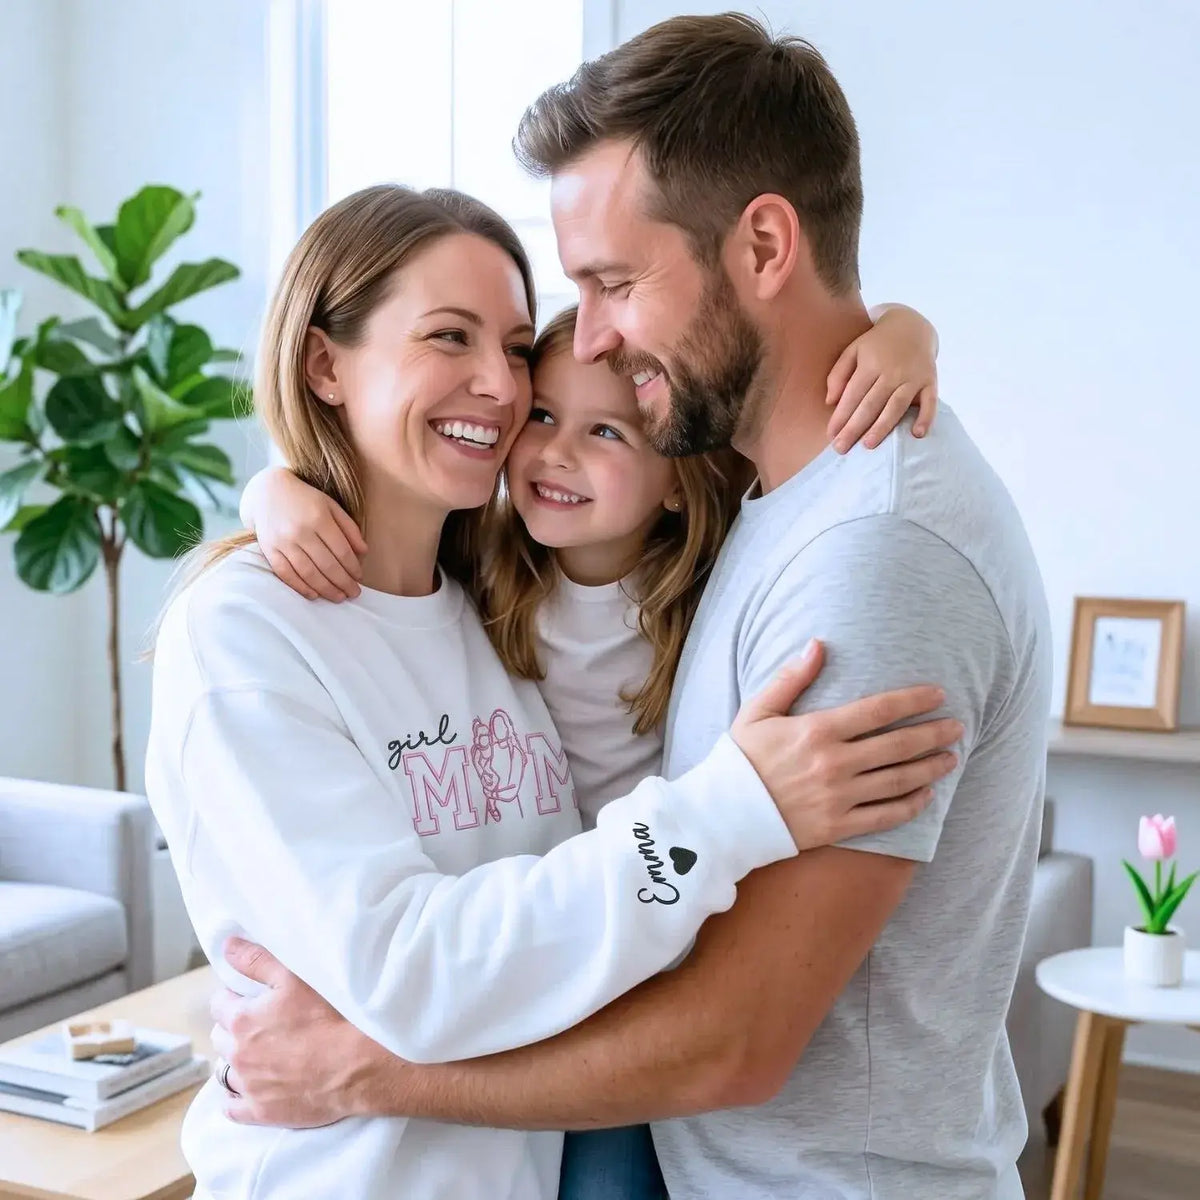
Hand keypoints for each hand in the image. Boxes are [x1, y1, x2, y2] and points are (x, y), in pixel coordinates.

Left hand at [210, 937, 391, 1126]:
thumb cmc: (328, 1016)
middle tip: (262, 1023)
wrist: (357, 1066)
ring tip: (260, 1054)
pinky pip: (232, 1108)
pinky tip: (250, 1088)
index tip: (253, 997)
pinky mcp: (261, 1112)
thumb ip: (256, 960)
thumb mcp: (294, 977)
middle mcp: (237, 1054)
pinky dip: (236, 1097)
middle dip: (234, 1028)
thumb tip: (227, 947)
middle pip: (220, 1037)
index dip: (235, 997)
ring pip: (224, 1071)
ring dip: (235, 1061)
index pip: (220, 1003)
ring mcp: (248, 1087)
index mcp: (241, 1019)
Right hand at [241, 467, 366, 600]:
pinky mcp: (269, 549)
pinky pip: (286, 573)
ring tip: (339, 597)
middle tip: (354, 593)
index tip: (359, 577)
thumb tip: (364, 552)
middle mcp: (300, 531)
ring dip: (326, 589)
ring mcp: (283, 542)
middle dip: (343, 582)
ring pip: (308, 572)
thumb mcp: (331, 506)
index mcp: (319, 518)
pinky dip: (300, 587)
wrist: (267, 491)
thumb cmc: (305, 500)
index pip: (341, 550)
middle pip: (326, 564)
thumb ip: (349, 528)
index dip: (352, 567)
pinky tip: (314, 595)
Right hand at [731, 640, 960, 850]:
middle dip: (933, 734)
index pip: (877, 710)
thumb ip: (791, 678)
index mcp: (816, 731)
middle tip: (957, 727)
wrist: (722, 815)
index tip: (938, 694)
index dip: (913, 701)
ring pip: (898, 781)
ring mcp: (839, 798)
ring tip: (951, 758)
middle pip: (898, 746)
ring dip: (930, 768)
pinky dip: (911, 806)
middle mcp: (834, 764)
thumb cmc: (739, 760)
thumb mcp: (758, 711)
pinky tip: (926, 795)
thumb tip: (817, 644)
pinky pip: (885, 817)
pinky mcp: (837, 827)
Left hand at [825, 304, 938, 452]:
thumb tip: (830, 402)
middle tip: (841, 448)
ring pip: (896, 406)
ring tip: (868, 445)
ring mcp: (913, 376)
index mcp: (871, 363)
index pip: (853, 395)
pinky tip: (917, 434)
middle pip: (871, 404)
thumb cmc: (876, 344)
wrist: (912, 325)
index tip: (830, 436)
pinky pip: (930, 402)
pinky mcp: (931, 381)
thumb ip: (838, 374)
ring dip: (883, 426)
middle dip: (855, 427)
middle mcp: (892, 371)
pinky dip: (926, 418)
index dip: (841, 416)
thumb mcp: (853, 350)